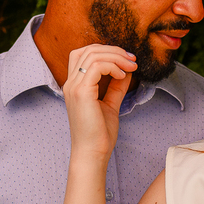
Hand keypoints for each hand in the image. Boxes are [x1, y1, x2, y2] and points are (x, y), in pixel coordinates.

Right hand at [62, 44, 136, 166]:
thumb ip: (116, 86)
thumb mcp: (110, 104)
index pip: (83, 54)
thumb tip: (127, 70)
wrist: (93, 153)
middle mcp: (70, 83)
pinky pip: (97, 66)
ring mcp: (74, 87)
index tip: (126, 60)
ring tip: (131, 66)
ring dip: (116, 57)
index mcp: (74, 85)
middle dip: (113, 50)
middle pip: (88, 50)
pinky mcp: (82, 93)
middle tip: (132, 59)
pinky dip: (113, 66)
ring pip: (93, 54)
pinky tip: (122, 76)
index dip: (105, 50)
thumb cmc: (99, 134)